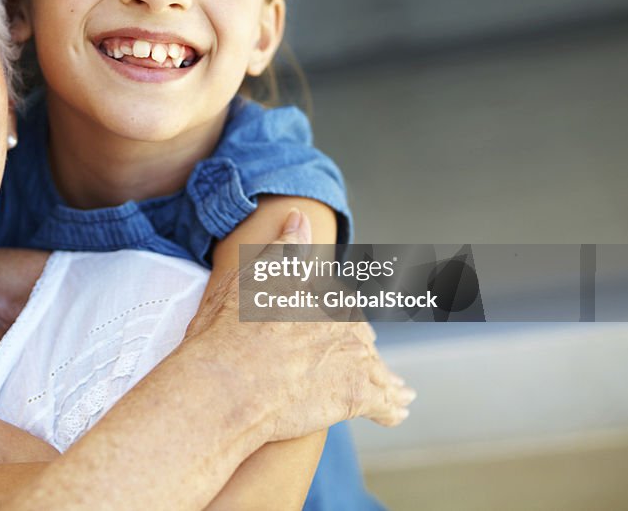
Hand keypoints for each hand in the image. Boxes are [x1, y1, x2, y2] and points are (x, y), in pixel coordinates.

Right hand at [183, 210, 414, 441]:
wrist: (229, 381)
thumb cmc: (230, 330)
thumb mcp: (251, 277)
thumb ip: (282, 249)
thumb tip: (299, 218)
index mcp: (323, 291)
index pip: (339, 301)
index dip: (334, 315)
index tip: (330, 325)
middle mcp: (346, 321)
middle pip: (360, 334)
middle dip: (357, 346)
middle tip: (349, 360)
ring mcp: (355, 359)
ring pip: (377, 368)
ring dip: (384, 378)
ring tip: (395, 388)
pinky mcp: (358, 396)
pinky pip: (385, 402)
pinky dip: (392, 406)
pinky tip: (398, 409)